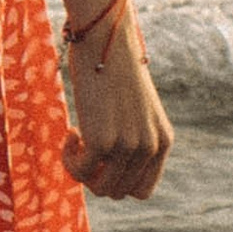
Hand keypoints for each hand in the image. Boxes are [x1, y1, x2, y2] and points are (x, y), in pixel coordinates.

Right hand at [62, 17, 172, 200]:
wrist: (106, 39)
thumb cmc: (115, 68)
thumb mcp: (134, 109)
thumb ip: (131, 138)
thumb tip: (105, 171)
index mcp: (163, 140)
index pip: (142, 190)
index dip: (118, 181)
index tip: (104, 160)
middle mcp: (150, 146)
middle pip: (118, 192)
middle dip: (97, 177)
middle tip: (84, 148)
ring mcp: (128, 145)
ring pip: (100, 188)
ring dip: (82, 171)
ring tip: (77, 140)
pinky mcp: (103, 141)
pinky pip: (80, 172)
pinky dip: (69, 160)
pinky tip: (71, 131)